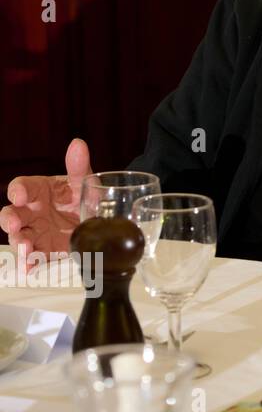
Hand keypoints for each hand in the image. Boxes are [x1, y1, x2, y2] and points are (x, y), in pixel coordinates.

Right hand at [1, 138, 93, 266]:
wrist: (102, 220)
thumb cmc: (87, 196)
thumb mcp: (85, 183)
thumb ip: (79, 166)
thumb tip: (78, 144)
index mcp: (40, 191)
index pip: (22, 187)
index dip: (18, 191)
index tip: (20, 195)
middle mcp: (33, 211)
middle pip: (11, 215)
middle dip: (10, 220)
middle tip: (16, 225)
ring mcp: (36, 231)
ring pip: (19, 237)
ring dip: (19, 243)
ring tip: (27, 248)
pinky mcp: (44, 249)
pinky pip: (33, 257)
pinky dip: (29, 263)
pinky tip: (30, 267)